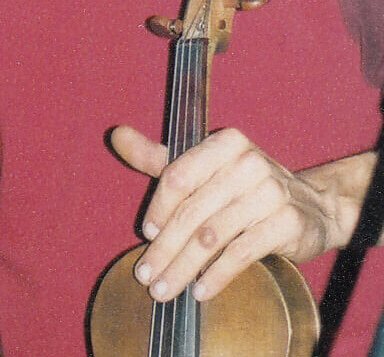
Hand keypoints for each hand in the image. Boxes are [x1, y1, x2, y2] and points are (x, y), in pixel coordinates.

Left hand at [111, 125, 338, 302]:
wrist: (312, 206)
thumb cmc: (243, 186)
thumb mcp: (203, 167)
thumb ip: (159, 157)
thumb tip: (117, 136)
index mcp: (226, 143)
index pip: (179, 176)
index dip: (158, 208)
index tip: (145, 234)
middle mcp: (249, 162)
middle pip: (192, 212)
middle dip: (164, 249)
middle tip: (146, 276)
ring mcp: (270, 192)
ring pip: (212, 236)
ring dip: (183, 268)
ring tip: (165, 289)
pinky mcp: (286, 222)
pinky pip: (240, 254)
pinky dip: (215, 277)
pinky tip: (199, 292)